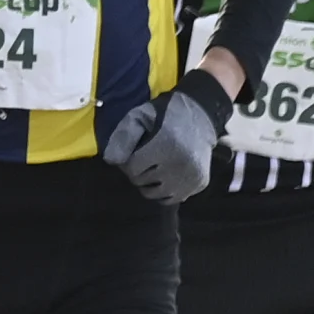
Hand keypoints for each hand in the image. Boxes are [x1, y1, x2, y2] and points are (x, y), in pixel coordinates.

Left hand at [102, 71, 230, 206]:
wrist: (202, 115)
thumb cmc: (165, 115)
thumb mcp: (139, 116)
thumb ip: (123, 137)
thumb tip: (111, 161)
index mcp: (165, 146)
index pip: (132, 169)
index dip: (127, 162)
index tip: (134, 153)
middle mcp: (180, 165)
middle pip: (142, 182)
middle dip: (139, 171)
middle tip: (147, 158)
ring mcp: (192, 177)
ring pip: (156, 195)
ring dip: (150, 184)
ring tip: (155, 168)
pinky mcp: (200, 183)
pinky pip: (172, 198)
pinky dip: (165, 191)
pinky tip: (166, 176)